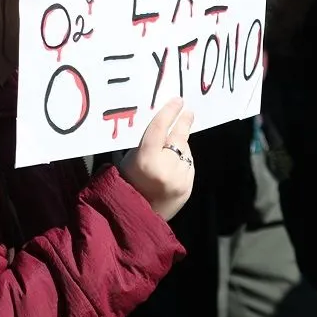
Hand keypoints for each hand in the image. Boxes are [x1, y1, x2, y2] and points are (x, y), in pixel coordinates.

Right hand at [118, 97, 195, 220]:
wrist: (137, 215)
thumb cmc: (128, 182)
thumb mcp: (130, 159)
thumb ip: (147, 143)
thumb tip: (164, 124)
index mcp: (146, 159)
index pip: (160, 128)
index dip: (169, 112)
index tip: (178, 101)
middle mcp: (165, 168)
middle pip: (178, 137)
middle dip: (184, 122)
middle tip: (188, 111)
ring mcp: (179, 179)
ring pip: (185, 152)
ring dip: (180, 147)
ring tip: (170, 150)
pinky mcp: (188, 187)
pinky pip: (188, 166)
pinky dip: (183, 162)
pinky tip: (173, 165)